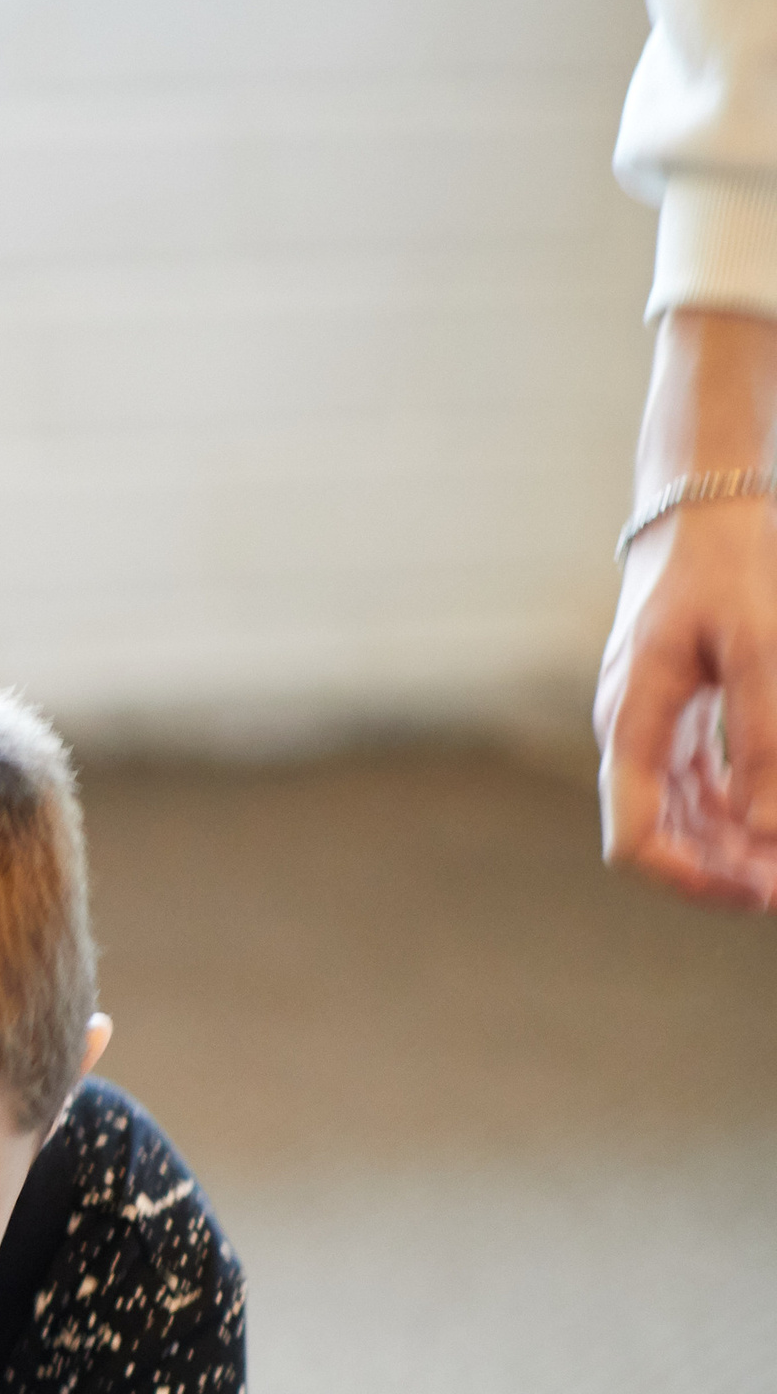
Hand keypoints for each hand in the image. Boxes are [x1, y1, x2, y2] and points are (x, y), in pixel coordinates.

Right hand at [595, 510, 776, 910]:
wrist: (705, 502)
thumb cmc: (731, 560)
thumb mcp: (759, 644)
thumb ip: (763, 739)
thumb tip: (769, 830)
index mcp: (632, 721)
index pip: (636, 839)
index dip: (690, 880)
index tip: (757, 892)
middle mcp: (631, 735)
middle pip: (661, 839)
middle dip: (722, 871)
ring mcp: (651, 727)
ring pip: (682, 818)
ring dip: (731, 847)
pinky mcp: (676, 715)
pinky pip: (699, 785)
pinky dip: (737, 810)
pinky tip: (770, 817)